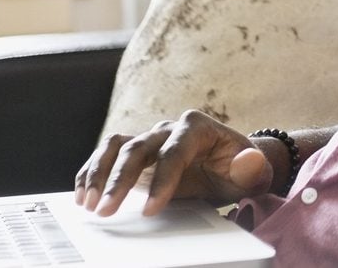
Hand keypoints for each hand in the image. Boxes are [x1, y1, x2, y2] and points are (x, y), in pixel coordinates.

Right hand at [74, 110, 274, 215]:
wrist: (233, 164)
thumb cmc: (242, 169)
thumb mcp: (254, 172)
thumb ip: (252, 167)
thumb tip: (249, 160)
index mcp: (197, 127)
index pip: (174, 152)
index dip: (161, 181)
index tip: (149, 210)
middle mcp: (169, 128)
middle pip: (138, 148)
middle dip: (119, 180)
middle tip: (105, 210)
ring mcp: (150, 140)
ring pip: (116, 146)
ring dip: (98, 173)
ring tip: (87, 203)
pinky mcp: (137, 154)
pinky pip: (108, 155)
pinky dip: (92, 171)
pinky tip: (83, 194)